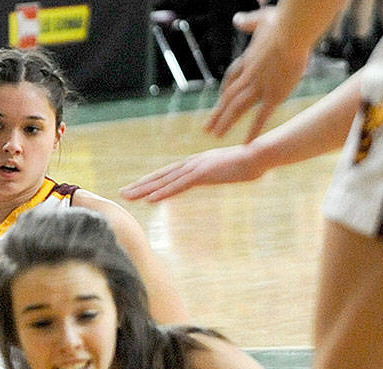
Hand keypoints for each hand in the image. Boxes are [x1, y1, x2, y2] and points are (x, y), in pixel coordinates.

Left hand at [120, 145, 267, 201]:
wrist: (259, 154)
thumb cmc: (248, 163)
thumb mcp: (227, 170)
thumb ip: (216, 173)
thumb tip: (215, 176)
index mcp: (196, 163)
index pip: (168, 174)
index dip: (151, 181)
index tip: (136, 188)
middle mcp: (192, 163)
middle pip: (161, 176)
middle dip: (141, 185)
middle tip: (122, 193)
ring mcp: (196, 168)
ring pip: (165, 181)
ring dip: (145, 189)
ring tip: (128, 196)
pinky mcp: (203, 174)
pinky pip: (178, 186)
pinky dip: (163, 193)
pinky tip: (150, 200)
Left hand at [206, 5, 313, 141]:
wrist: (291, 33)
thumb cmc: (282, 23)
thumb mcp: (262, 19)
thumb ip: (249, 21)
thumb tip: (237, 18)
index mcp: (248, 60)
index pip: (232, 78)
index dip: (226, 90)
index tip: (221, 100)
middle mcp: (249, 76)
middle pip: (229, 97)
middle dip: (218, 113)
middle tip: (207, 128)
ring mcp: (259, 87)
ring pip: (237, 108)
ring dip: (226, 122)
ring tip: (215, 135)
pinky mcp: (273, 94)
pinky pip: (261, 117)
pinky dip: (253, 131)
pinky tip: (246, 144)